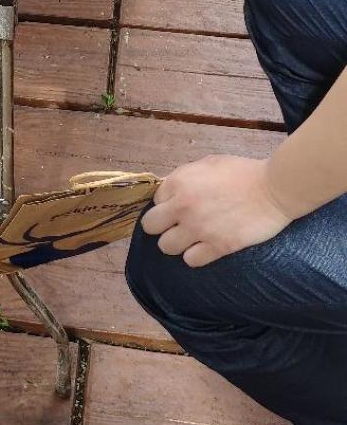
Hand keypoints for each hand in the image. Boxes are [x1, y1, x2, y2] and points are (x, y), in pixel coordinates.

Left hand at [141, 154, 292, 267]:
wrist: (274, 188)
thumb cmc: (243, 172)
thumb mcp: (208, 163)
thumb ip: (185, 176)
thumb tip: (169, 189)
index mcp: (179, 182)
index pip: (155, 200)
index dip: (167, 203)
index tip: (180, 205)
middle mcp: (183, 206)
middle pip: (150, 226)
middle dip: (161, 226)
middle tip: (177, 225)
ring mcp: (199, 229)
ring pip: (166, 247)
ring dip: (177, 243)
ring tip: (191, 238)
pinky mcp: (217, 247)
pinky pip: (191, 260)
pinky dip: (196, 256)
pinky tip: (206, 248)